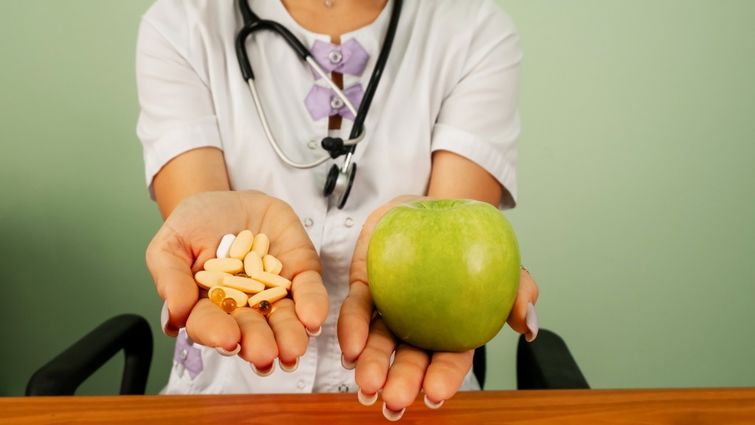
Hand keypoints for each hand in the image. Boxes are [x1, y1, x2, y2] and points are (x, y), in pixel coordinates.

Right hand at [146, 191, 327, 372]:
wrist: (232, 199)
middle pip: (250, 329)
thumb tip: (174, 316)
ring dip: (289, 335)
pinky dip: (312, 305)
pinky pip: (309, 291)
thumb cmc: (196, 224)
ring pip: (283, 319)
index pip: (209, 325)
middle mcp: (243, 308)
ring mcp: (275, 293)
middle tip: (264, 354)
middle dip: (258, 343)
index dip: (216, 333)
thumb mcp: (172, 242)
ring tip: (293, 348)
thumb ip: (170, 277)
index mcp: (208, 307)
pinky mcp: (300, 274)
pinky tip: (313, 319)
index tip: (226, 339)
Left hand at [337, 196, 538, 419]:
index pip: (451, 358)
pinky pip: (357, 310)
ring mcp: (390, 309)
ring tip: (367, 386)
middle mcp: (419, 325)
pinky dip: (352, 329)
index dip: (444, 378)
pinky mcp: (366, 287)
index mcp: (454, 327)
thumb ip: (520, 289)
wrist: (433, 206)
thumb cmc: (472, 238)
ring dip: (372, 366)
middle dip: (403, 382)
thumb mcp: (504, 259)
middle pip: (411, 358)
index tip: (435, 395)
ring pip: (379, 342)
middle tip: (394, 400)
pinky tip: (350, 349)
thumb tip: (529, 325)